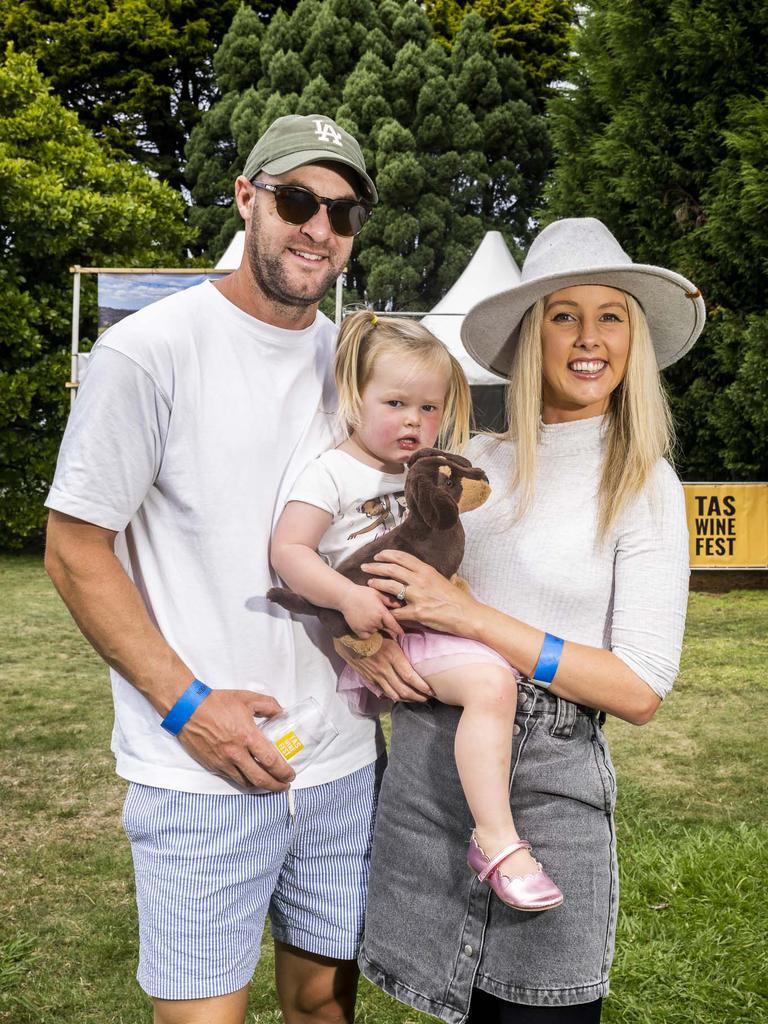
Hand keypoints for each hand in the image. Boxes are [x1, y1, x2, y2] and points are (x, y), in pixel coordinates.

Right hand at [178, 689, 294, 790]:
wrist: (188, 709)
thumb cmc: (217, 703)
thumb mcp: (247, 698)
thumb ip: (269, 705)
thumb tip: (282, 713)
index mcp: (247, 736)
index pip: (271, 761)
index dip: (283, 771)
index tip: (290, 774)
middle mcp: (236, 753)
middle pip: (260, 778)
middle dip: (276, 785)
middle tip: (284, 785)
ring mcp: (223, 761)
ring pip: (245, 782)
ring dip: (260, 786)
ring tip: (270, 784)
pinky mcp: (213, 765)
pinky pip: (232, 778)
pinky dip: (244, 782)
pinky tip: (250, 779)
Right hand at [333, 637, 433, 701]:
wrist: (346, 635)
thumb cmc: (370, 629)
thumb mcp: (388, 632)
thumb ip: (402, 641)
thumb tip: (418, 645)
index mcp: (391, 655)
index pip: (410, 677)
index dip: (422, 686)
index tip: (432, 690)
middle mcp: (384, 668)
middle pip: (404, 690)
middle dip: (418, 696)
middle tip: (428, 697)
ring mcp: (375, 675)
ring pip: (394, 694)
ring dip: (407, 699)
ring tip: (417, 699)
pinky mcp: (368, 678)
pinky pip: (383, 691)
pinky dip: (394, 696)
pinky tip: (401, 695)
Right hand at [339, 584, 403, 639]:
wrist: (345, 596)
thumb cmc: (362, 593)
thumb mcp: (377, 593)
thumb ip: (389, 600)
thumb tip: (400, 606)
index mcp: (381, 612)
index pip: (393, 624)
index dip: (398, 630)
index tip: (402, 634)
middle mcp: (375, 621)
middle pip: (383, 626)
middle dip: (382, 622)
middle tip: (373, 613)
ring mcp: (367, 627)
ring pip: (375, 630)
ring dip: (374, 626)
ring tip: (366, 616)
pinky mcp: (358, 631)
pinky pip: (366, 635)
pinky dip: (366, 632)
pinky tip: (363, 623)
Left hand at [362, 550, 478, 635]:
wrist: (468, 615)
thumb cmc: (455, 598)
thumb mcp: (440, 580)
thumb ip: (424, 575)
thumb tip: (411, 573)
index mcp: (426, 570)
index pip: (402, 557)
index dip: (387, 555)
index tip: (377, 556)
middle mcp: (421, 580)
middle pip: (392, 569)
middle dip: (375, 567)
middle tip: (365, 567)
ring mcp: (418, 596)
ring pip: (390, 586)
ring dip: (377, 584)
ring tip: (370, 583)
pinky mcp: (418, 612)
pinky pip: (397, 611)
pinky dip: (388, 610)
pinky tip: (382, 609)